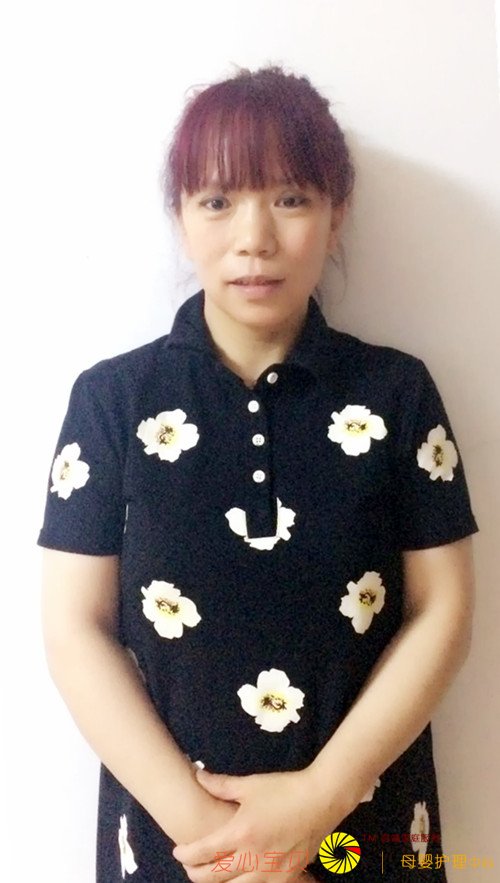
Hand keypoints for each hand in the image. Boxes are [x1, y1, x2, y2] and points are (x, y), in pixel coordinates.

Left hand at [171, 766, 332, 882]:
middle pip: (213, 878)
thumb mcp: (250, 785)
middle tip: (190, 866)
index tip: (178, 851)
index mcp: (241, 833)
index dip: (185, 854)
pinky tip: (239, 880)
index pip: (202, 852)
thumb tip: (196, 776)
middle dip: (195, 874)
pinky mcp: (286, 879)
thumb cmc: (285, 789)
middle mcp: (252, 858)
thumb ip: (220, 785)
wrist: (322, 800)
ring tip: (211, 876)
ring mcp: (270, 872)